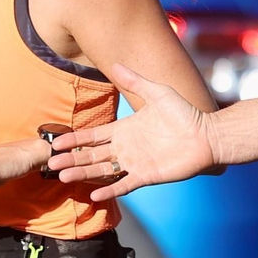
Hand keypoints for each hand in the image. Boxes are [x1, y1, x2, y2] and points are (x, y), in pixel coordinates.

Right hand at [47, 63, 221, 201]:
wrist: (207, 135)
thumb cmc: (185, 113)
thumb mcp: (157, 93)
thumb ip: (135, 81)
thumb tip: (115, 63)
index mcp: (125, 129)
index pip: (93, 136)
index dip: (74, 140)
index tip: (55, 143)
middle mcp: (126, 147)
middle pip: (92, 155)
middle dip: (71, 159)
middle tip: (50, 164)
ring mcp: (134, 163)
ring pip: (103, 170)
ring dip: (83, 174)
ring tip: (64, 178)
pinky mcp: (146, 175)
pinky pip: (124, 185)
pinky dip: (109, 190)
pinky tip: (94, 194)